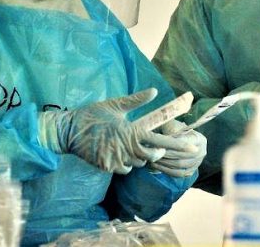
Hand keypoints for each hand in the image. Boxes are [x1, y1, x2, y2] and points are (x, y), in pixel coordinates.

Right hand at [37, 88, 197, 173]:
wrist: (68, 131)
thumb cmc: (92, 114)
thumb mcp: (115, 104)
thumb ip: (136, 100)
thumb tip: (154, 91)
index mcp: (130, 131)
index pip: (158, 140)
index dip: (175, 144)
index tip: (190, 146)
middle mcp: (126, 148)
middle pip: (151, 156)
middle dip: (158, 153)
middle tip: (160, 148)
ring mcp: (116, 159)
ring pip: (137, 163)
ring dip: (140, 156)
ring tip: (132, 145)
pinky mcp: (107, 167)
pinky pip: (124, 169)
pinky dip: (125, 163)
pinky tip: (120, 153)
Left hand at [148, 120, 206, 177]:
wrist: (180, 139)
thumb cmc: (175, 130)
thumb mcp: (173, 125)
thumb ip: (170, 129)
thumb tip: (162, 136)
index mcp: (199, 139)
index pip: (184, 143)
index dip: (170, 144)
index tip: (157, 143)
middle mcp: (201, 152)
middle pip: (182, 156)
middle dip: (166, 155)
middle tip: (153, 153)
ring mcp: (197, 163)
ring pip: (179, 166)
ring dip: (164, 163)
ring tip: (152, 159)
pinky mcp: (191, 171)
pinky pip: (178, 174)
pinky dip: (166, 170)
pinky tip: (156, 166)